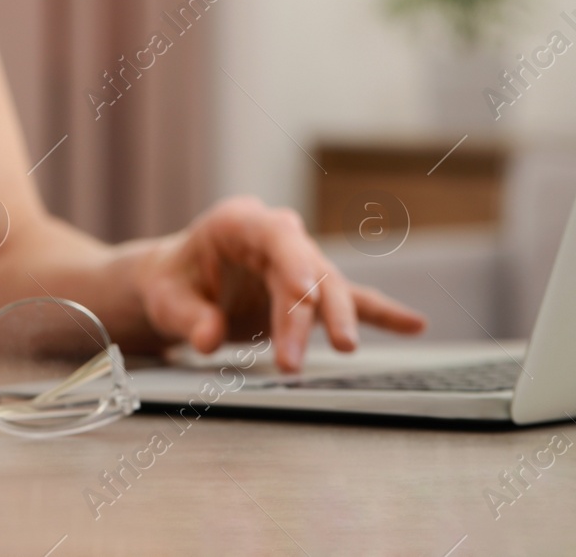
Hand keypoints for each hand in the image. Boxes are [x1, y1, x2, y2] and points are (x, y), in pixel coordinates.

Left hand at [134, 195, 425, 371]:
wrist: (177, 284)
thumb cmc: (170, 284)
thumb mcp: (164, 298)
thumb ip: (187, 317)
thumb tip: (208, 338)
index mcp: (237, 223)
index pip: (275, 235)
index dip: (294, 263)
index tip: (303, 294)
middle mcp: (275, 236)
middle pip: (306, 269)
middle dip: (307, 313)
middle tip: (295, 358)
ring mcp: (298, 262)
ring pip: (329, 287)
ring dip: (339, 319)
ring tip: (346, 349)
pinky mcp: (311, 290)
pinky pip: (352, 299)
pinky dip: (381, 313)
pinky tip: (416, 324)